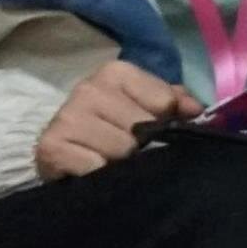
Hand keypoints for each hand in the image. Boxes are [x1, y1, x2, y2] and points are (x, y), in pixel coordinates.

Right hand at [34, 61, 193, 179]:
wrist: (60, 151)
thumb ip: (175, 101)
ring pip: (121, 149)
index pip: (164, 101)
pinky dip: (100, 174)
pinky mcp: (50, 147)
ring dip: (122, 162)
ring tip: (111, 159)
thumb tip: (196, 110)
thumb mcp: (146, 105)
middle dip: (143, 144)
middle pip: (142, 127)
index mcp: (116, 73)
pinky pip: (95, 168)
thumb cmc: (111, 125)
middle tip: (131, 150)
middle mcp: (88, 89)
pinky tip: (95, 170)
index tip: (155, 128)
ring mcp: (67, 117)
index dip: (165, 121)